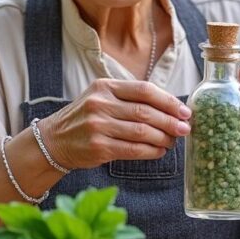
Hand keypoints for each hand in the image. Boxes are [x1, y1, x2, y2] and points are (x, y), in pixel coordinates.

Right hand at [39, 79, 191, 170]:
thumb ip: (129, 98)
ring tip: (173, 141)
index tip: (184, 111)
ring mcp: (98, 126)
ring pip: (142, 132)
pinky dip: (151, 151)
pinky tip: (159, 151)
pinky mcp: (98, 147)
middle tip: (185, 128)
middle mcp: (100, 104)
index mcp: (105, 86)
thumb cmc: (84, 118)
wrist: (54, 140)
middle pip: (145, 112)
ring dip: (163, 138)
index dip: (168, 101)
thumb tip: (170, 108)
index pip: (144, 90)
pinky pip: (133, 150)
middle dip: (170, 121)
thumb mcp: (101, 98)